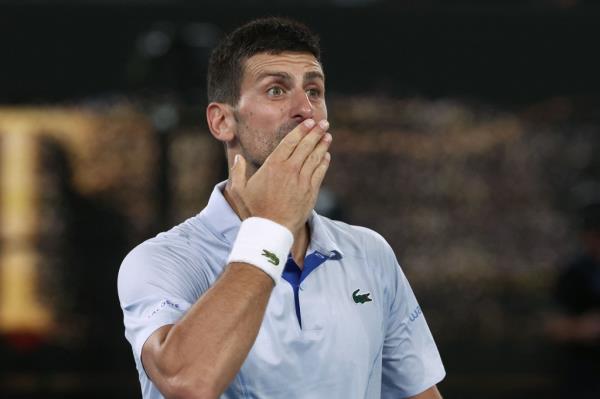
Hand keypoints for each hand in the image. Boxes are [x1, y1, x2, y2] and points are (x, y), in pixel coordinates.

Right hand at [227, 118, 331, 232]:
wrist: (271, 230)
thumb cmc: (253, 211)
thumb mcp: (239, 190)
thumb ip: (237, 171)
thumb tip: (238, 157)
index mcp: (273, 165)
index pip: (290, 142)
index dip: (301, 130)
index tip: (309, 122)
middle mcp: (290, 170)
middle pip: (306, 146)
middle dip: (315, 132)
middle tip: (323, 123)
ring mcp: (302, 181)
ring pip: (315, 158)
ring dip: (322, 145)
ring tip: (327, 136)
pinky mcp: (310, 192)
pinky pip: (319, 173)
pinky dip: (324, 163)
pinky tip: (326, 156)